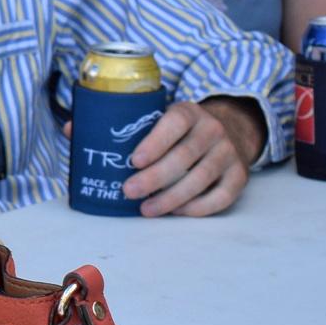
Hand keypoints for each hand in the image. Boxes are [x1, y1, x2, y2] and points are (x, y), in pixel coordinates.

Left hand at [122, 97, 256, 216]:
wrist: (230, 130)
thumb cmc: (181, 131)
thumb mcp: (163, 119)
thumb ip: (137, 130)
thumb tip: (85, 140)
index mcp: (189, 112)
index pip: (175, 124)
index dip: (155, 143)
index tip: (134, 161)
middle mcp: (213, 129)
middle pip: (184, 156)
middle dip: (155, 177)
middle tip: (130, 191)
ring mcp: (229, 153)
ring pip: (201, 179)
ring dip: (172, 198)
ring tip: (147, 209)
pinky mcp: (239, 175)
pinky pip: (221, 196)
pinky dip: (198, 208)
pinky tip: (176, 212)